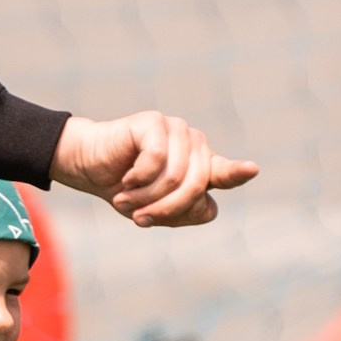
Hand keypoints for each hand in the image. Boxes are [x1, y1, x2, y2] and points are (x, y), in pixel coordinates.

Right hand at [51, 113, 257, 227]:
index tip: (251, 169)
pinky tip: (125, 178)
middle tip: (139, 218)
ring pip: (175, 177)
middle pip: (195, 188)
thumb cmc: (126, 189)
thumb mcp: (156, 211)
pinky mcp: (154, 122)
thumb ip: (184, 213)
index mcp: (199, 167)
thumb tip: (207, 206)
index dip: (237, 172)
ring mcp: (176, 130)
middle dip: (165, 210)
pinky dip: (138, 178)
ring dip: (146, 197)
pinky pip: (156, 159)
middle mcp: (193, 145)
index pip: (224, 173)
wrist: (89, 167)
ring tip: (125, 199)